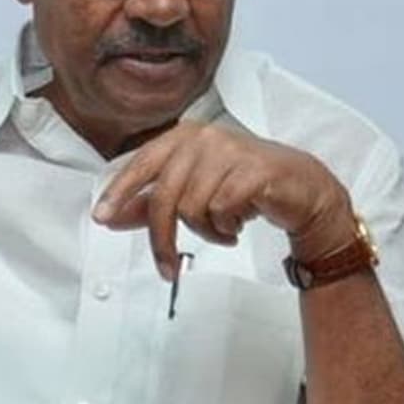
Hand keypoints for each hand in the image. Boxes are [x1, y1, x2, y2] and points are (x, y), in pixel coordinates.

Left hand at [91, 121, 351, 279]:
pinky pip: (221, 210)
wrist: (302, 188)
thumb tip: (110, 217)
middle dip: (163, 239)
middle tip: (168, 267)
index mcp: (184, 136)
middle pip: (165, 196)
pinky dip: (226, 229)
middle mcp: (204, 137)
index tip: (101, 218)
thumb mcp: (195, 193)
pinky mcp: (253, 170)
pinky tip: (238, 224)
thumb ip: (152, 203)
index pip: (141, 165)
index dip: (120, 193)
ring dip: (206, 232)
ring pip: (193, 208)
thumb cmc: (244, 187)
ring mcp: (230, 150)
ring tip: (223, 229)